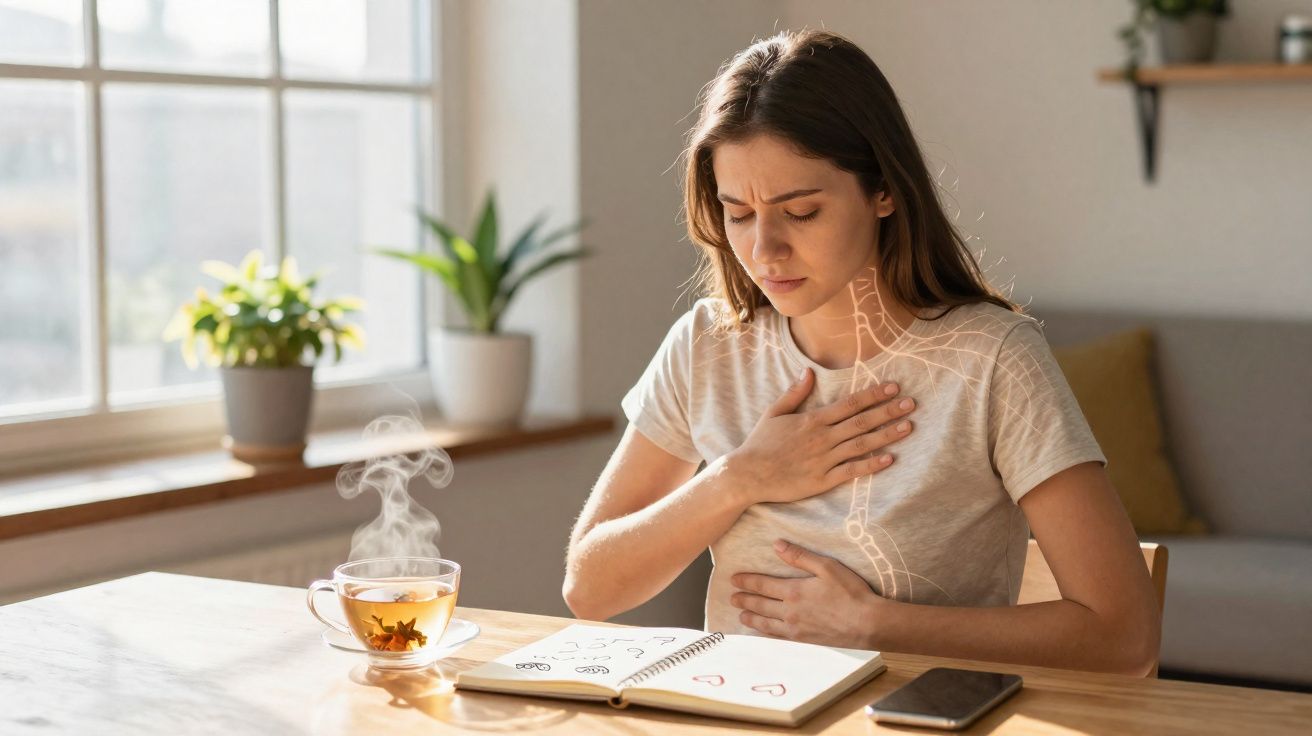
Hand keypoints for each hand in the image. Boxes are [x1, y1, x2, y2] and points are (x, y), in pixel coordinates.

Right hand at [728, 367, 915, 504]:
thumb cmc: (760, 443)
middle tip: (911, 403)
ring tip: (908, 426)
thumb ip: (795, 393)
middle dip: (888, 411)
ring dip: (887, 435)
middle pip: (862, 421)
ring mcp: (824, 459)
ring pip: (862, 444)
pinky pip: (851, 471)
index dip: (874, 394)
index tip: (894, 387)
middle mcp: (823, 437)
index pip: (851, 403)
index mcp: (813, 419)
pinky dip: (871, 465)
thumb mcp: (774, 412)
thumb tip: (809, 371)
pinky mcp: (823, 480)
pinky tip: (889, 459)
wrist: (748, 474)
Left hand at [730, 539, 887, 648]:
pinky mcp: (805, 640)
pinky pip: (779, 637)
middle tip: (732, 597)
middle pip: (760, 604)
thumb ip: (800, 556)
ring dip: (751, 618)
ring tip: (741, 615)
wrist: (867, 623)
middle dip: (744, 600)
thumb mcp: (827, 567)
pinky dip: (766, 634)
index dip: (747, 581)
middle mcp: (790, 611)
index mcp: (794, 591)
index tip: (734, 579)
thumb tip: (777, 545)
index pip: (762, 585)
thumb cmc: (850, 592)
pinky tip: (762, 633)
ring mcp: (796, 628)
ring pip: (766, 623)